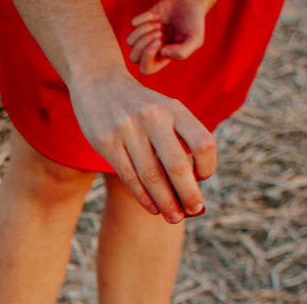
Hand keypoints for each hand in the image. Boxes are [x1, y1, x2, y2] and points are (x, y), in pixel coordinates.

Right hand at [68, 72, 215, 221]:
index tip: (202, 180)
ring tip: (173, 218)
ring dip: (165, 202)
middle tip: (194, 211)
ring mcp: (128, 129)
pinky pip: (129, 177)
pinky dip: (143, 197)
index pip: (203, 143)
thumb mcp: (164, 110)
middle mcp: (153, 117)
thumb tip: (193, 186)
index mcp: (175, 108)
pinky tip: (152, 208)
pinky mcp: (106, 142)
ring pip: (151, 177)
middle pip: (177, 166)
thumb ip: (179, 140)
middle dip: (188, 195)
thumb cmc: (139, 107)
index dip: (207, 167)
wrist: (98, 82)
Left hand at [126, 1, 212, 74]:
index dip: (148, 57)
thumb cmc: (193, 23)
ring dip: (145, 30)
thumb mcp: (196, 40)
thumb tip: (162, 52)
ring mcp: (144, 37)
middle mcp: (151, 51)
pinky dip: (145, 17)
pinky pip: (133, 24)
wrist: (190, 2)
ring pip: (129, 42)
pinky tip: (157, 16)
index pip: (145, 69)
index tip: (159, 43)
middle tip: (161, 32)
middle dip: (146, 42)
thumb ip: (182, 52)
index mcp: (162, 59)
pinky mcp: (141, 23)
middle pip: (133, 57)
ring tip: (159, 24)